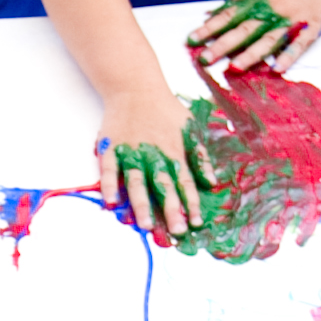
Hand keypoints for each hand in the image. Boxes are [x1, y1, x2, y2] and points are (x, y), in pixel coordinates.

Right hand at [96, 77, 202, 238]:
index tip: (196, 223)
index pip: (185, 182)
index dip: (191, 203)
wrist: (135, 86)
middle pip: (163, 187)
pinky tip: (112, 203)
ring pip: (137, 182)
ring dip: (141, 204)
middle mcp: (154, 155)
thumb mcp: (190, 128)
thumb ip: (200, 156)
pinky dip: (109, 186)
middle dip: (170, 210)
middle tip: (176, 233)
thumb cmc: (166, 109)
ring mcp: (131, 152)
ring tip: (146, 225)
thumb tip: (212, 182)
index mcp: (174, 151)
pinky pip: (109, 170)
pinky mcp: (111, 148)